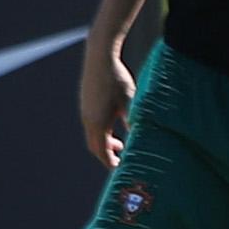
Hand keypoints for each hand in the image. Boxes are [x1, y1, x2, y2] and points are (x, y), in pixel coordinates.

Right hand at [79, 37, 134, 167]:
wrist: (100, 58)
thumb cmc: (118, 80)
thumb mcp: (132, 102)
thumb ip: (136, 122)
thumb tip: (143, 139)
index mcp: (98, 122)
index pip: (101, 150)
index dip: (110, 162)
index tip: (121, 169)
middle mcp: (88, 119)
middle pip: (94, 146)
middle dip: (106, 156)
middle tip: (120, 162)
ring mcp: (85, 111)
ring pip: (93, 135)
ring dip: (105, 143)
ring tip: (120, 146)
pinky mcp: (86, 104)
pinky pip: (92, 125)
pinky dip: (102, 132)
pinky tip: (115, 127)